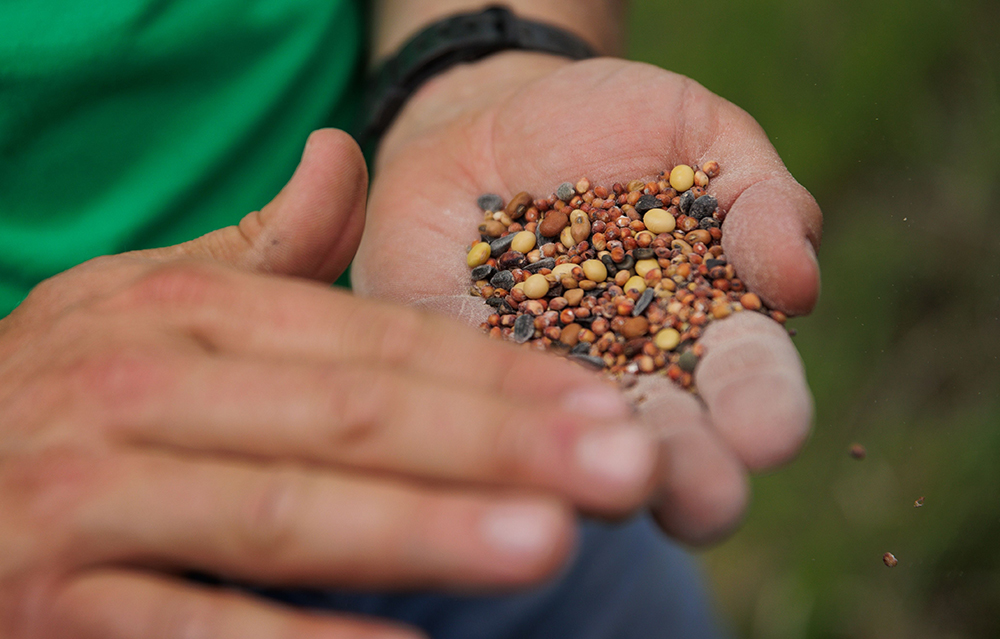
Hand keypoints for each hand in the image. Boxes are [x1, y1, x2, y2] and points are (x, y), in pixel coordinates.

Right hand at [0, 130, 659, 638]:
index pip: (369, 341)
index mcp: (181, 312)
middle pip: (350, 418)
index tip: (605, 402)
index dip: (495, 373)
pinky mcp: (53, 608)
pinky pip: (198, 631)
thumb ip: (256, 246)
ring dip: (423, 531)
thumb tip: (343, 152)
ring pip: (285, 515)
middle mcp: (139, 393)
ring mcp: (90, 503)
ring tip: (550, 545)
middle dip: (496, 445)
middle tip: (625, 467)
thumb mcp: (142, 295)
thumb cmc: (60, 387)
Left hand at [354, 53, 822, 544]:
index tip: (771, 434)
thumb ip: (759, 201)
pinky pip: (463, 389)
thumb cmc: (615, 130)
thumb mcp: (700, 138)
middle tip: (704, 501)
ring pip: (566, 438)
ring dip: (588, 468)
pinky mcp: (453, 361)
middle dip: (687, 474)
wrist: (493, 120)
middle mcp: (624, 376)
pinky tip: (492, 418)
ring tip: (608, 483)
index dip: (763, 408)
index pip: (746, 381)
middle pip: (664, 440)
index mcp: (701, 331)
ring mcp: (536, 378)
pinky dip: (480, 405)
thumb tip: (798, 282)